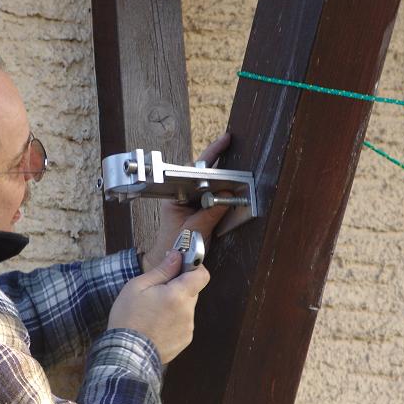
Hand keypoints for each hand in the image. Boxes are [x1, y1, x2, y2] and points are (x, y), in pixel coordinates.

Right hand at [108, 250, 209, 363]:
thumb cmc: (128, 318)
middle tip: (157, 291)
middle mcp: (188, 311)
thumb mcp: (137, 287)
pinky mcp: (184, 340)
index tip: (181, 265)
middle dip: (178, 288)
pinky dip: (173, 321)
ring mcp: (188, 328)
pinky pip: (183, 323)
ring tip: (153, 312)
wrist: (126, 354)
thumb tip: (177, 256)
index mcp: (178, 295)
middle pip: (191, 291)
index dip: (194, 267)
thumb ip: (161, 270)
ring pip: (186, 308)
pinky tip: (156, 325)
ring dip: (175, 305)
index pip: (202, 275)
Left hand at [142, 132, 231, 272]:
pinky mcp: (195, 207)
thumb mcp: (195, 230)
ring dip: (220, 179)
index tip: (223, 143)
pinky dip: (220, 193)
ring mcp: (187, 200)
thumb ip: (211, 213)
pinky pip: (210, 195)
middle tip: (230, 146)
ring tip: (233, 172)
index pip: (193, 171)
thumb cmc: (176, 246)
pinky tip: (229, 191)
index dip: (210, 156)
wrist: (170, 260)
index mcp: (175, 196)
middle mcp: (180, 194)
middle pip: (201, 173)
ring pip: (207, 184)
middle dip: (217, 162)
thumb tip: (228, 196)